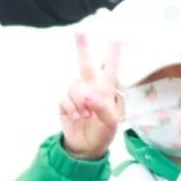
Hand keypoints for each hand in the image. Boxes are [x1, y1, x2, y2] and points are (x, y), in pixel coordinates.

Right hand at [60, 33, 120, 159]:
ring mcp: (77, 95)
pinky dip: (71, 108)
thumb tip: (88, 96)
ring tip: (86, 115)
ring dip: (80, 101)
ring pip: (75, 86)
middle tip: (80, 33)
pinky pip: (65, 99)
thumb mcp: (111, 124)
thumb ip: (102, 108)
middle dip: (83, 48)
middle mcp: (91, 88)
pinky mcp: (65, 103)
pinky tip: (77, 117)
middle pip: (86, 64)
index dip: (113, 54)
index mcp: (106, 90)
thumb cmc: (103, 133)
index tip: (115, 38)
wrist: (86, 147)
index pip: (111, 69)